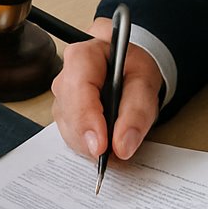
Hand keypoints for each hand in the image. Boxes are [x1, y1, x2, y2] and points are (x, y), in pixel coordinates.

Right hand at [52, 15, 161, 162]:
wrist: (127, 68)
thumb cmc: (133, 69)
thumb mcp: (146, 83)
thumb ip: (137, 112)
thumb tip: (122, 145)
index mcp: (84, 55)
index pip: (78, 87)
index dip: (87, 119)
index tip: (102, 147)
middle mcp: (65, 73)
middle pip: (70, 112)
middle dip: (91, 138)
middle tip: (117, 153)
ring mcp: (61, 95)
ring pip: (68, 128)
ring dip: (91, 144)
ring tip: (117, 143)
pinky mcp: (63, 112)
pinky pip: (70, 135)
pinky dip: (89, 145)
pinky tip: (105, 141)